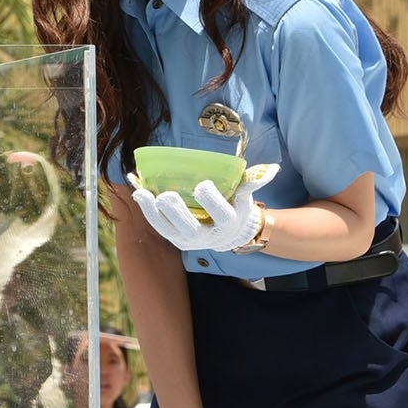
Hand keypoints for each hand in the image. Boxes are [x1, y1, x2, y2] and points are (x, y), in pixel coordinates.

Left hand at [127, 164, 277, 252]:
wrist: (229, 234)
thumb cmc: (236, 207)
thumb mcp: (246, 197)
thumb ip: (251, 182)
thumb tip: (271, 169)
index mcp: (228, 223)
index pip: (221, 214)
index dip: (212, 202)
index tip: (202, 185)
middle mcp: (207, 236)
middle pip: (190, 227)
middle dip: (177, 212)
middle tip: (166, 196)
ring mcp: (187, 239)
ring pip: (167, 229)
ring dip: (152, 211)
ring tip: (140, 193)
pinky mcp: (173, 238)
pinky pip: (156, 224)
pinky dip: (145, 208)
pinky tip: (136, 191)